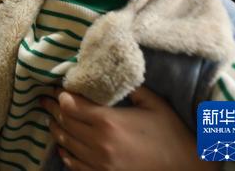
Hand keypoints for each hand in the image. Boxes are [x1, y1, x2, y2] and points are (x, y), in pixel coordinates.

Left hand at [41, 87, 216, 170]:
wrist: (189, 170)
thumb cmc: (173, 135)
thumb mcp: (153, 103)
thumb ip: (130, 86)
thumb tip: (111, 72)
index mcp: (108, 122)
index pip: (69, 105)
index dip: (60, 95)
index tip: (57, 88)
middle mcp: (98, 144)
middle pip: (64, 122)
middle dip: (53, 109)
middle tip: (44, 99)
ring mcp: (99, 164)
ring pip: (65, 143)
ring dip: (56, 128)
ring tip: (51, 118)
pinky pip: (74, 165)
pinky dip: (66, 152)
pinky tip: (63, 145)